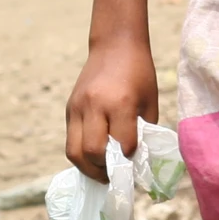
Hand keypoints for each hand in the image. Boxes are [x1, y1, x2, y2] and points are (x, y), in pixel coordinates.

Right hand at [64, 36, 157, 180]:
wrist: (115, 44)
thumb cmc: (139, 73)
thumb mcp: (150, 101)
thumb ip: (143, 130)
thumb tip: (137, 160)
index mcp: (120, 103)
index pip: (122, 144)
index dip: (130, 158)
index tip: (135, 162)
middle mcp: (94, 106)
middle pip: (92, 152)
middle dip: (104, 170)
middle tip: (115, 175)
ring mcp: (77, 107)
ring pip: (73, 151)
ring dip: (87, 168)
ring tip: (101, 172)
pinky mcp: (69, 109)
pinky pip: (70, 140)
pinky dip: (81, 154)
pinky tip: (93, 157)